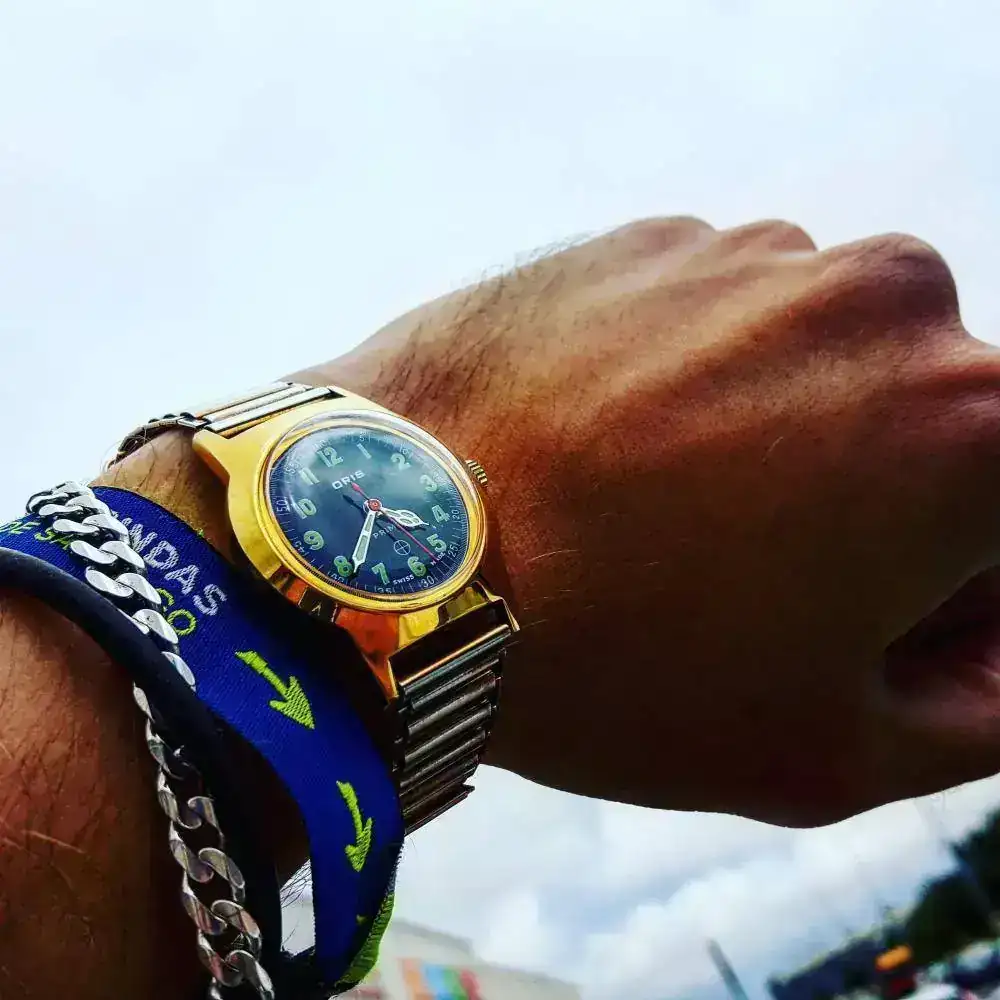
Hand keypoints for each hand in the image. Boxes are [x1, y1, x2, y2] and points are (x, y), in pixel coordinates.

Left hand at [308, 217, 999, 825]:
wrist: (398, 547)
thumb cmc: (618, 664)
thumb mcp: (835, 747)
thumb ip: (985, 703)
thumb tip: (997, 639)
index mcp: (980, 427)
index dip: (944, 599)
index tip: (849, 631)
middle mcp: (895, 301)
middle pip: (931, 431)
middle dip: (872, 510)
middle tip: (737, 584)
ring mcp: (762, 254)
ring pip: (820, 371)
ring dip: (775, 441)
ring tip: (653, 520)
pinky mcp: (657, 239)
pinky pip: (716, 328)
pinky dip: (688, 388)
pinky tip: (605, 456)